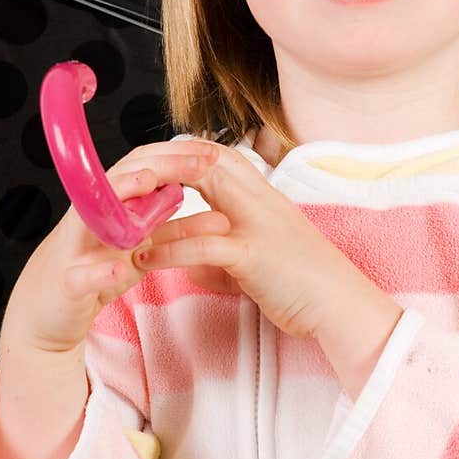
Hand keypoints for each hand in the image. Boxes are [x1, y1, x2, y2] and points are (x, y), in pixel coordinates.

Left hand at [130, 138, 352, 339]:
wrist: (339, 303)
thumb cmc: (301, 282)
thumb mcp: (256, 260)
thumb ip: (220, 255)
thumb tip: (189, 266)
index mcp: (260, 194)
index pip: (213, 154)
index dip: (176, 155)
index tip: (144, 169)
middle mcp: (258, 198)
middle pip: (200, 161)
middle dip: (157, 168)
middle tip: (119, 185)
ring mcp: (257, 223)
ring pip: (197, 197)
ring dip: (153, 212)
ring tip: (118, 227)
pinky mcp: (253, 255)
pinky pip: (203, 245)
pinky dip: (169, 251)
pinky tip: (143, 260)